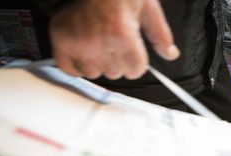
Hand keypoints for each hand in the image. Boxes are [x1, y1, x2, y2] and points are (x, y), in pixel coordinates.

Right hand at [50, 0, 179, 79]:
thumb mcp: (147, 8)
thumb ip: (160, 34)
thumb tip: (170, 54)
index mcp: (121, 34)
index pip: (136, 70)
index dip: (138, 62)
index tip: (134, 53)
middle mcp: (98, 41)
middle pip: (117, 73)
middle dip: (120, 60)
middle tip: (115, 41)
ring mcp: (77, 43)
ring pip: (96, 73)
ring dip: (100, 63)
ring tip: (99, 42)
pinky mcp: (60, 42)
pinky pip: (71, 70)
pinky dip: (78, 64)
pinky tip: (84, 50)